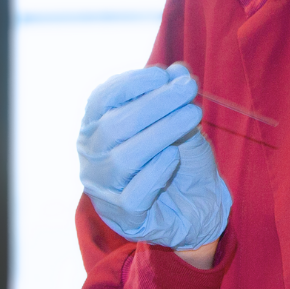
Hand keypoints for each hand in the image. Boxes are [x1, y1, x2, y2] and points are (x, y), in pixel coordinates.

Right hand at [77, 63, 230, 251]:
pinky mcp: (123, 217)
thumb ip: (176, 98)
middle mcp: (92, 157)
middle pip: (115, 126)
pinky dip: (156, 171)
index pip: (102, 100)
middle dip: (155, 104)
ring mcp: (103, 189)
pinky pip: (134, 194)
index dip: (131, 84)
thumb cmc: (181, 157)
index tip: (164, 75)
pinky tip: (174, 157)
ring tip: (192, 117)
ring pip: (124, 158)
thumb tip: (178, 71)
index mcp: (97, 127)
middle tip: (188, 90)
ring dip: (162, 132)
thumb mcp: (182, 121)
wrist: (197, 205)